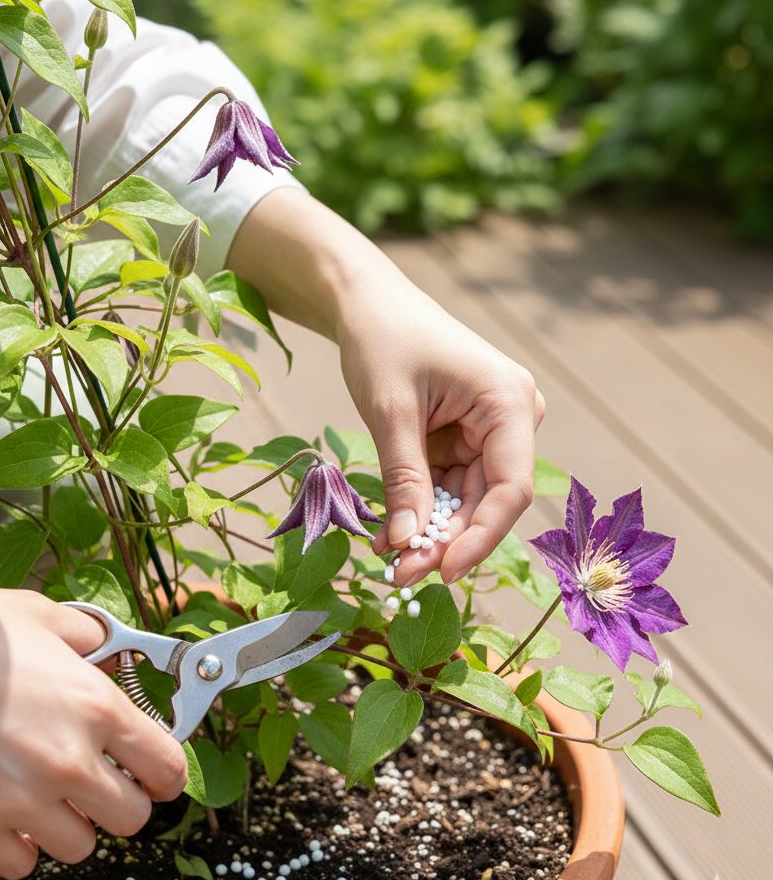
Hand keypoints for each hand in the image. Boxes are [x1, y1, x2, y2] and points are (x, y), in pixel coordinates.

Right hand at [0, 583, 186, 878]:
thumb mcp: (42, 613)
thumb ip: (91, 637)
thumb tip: (111, 654)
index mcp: (97, 705)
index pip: (168, 768)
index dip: (167, 773)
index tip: (156, 773)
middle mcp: (70, 761)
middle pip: (133, 819)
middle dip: (122, 800)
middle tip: (99, 781)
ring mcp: (22, 800)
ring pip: (81, 848)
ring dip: (72, 824)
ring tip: (46, 792)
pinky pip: (21, 865)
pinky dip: (20, 846)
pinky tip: (7, 808)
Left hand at [227, 189, 543, 591]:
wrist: (367, 303)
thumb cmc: (382, 341)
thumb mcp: (390, 412)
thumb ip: (404, 480)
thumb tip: (406, 548)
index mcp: (509, 403)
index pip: (509, 488)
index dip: (479, 538)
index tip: (441, 573)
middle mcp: (512, 418)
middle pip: (487, 500)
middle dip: (444, 541)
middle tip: (400, 577)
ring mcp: (491, 428)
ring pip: (467, 498)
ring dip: (430, 531)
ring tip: (391, 563)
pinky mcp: (467, 435)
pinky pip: (449, 483)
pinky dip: (421, 508)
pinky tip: (392, 534)